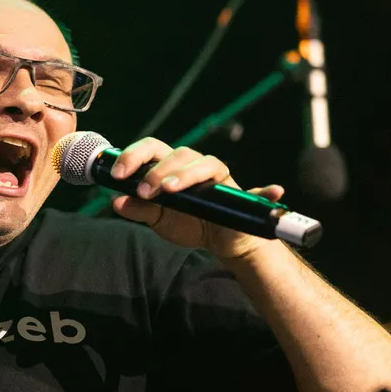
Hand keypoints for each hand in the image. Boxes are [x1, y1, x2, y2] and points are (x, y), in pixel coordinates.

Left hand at [104, 137, 284, 259]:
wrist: (218, 242)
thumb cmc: (189, 223)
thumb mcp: (158, 220)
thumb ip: (139, 210)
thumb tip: (116, 201)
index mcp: (171, 168)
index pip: (152, 150)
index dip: (134, 155)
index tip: (117, 174)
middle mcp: (194, 167)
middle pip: (178, 152)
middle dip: (157, 168)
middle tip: (142, 189)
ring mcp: (217, 178)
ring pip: (205, 163)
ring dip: (185, 174)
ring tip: (167, 190)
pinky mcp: (238, 194)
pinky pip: (255, 190)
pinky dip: (265, 190)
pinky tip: (274, 190)